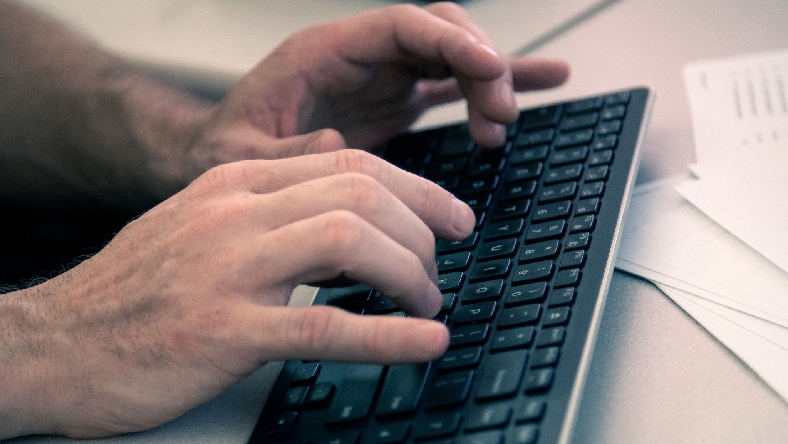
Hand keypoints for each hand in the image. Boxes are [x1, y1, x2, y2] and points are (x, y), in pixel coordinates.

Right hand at [2, 150, 473, 437]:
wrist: (54, 342)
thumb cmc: (135, 291)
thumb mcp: (204, 225)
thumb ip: (274, 206)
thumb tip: (344, 193)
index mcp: (237, 185)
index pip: (351, 165)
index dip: (418, 190)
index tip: (451, 218)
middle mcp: (236, 213)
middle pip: (363, 194)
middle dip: (423, 229)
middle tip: (442, 266)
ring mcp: (229, 270)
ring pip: (351, 242)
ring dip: (410, 273)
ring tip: (428, 304)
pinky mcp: (222, 331)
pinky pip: (323, 326)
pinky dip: (387, 334)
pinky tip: (424, 342)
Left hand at [180, 2, 568, 180]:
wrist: (220, 157)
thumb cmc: (225, 148)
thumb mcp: (241, 155)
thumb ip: (286, 151)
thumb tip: (337, 143)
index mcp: (324, 53)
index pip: (402, 26)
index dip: (452, 41)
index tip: (490, 69)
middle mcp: (360, 58)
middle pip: (439, 34)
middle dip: (481, 65)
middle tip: (500, 116)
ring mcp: (382, 78)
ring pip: (453, 57)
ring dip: (490, 82)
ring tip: (506, 123)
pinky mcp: (395, 103)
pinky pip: (453, 85)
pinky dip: (491, 88)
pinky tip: (540, 86)